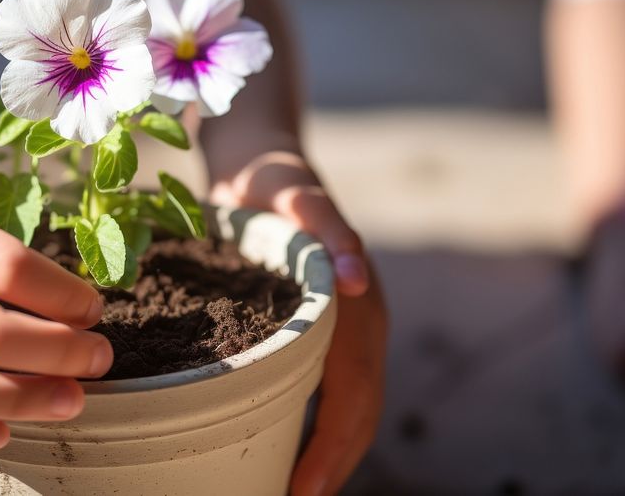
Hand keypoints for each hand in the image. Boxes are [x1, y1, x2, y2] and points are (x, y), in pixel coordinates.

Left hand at [210, 150, 386, 495]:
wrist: (263, 161)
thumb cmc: (270, 179)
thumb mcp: (294, 193)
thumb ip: (327, 227)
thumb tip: (361, 280)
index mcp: (356, 302)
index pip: (353, 390)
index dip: (332, 444)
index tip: (303, 489)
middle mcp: (361, 319)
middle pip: (358, 407)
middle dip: (334, 461)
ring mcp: (346, 324)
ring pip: (350, 402)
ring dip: (332, 449)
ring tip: (297, 488)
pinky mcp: (324, 324)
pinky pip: (332, 384)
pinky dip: (319, 422)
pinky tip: (292, 442)